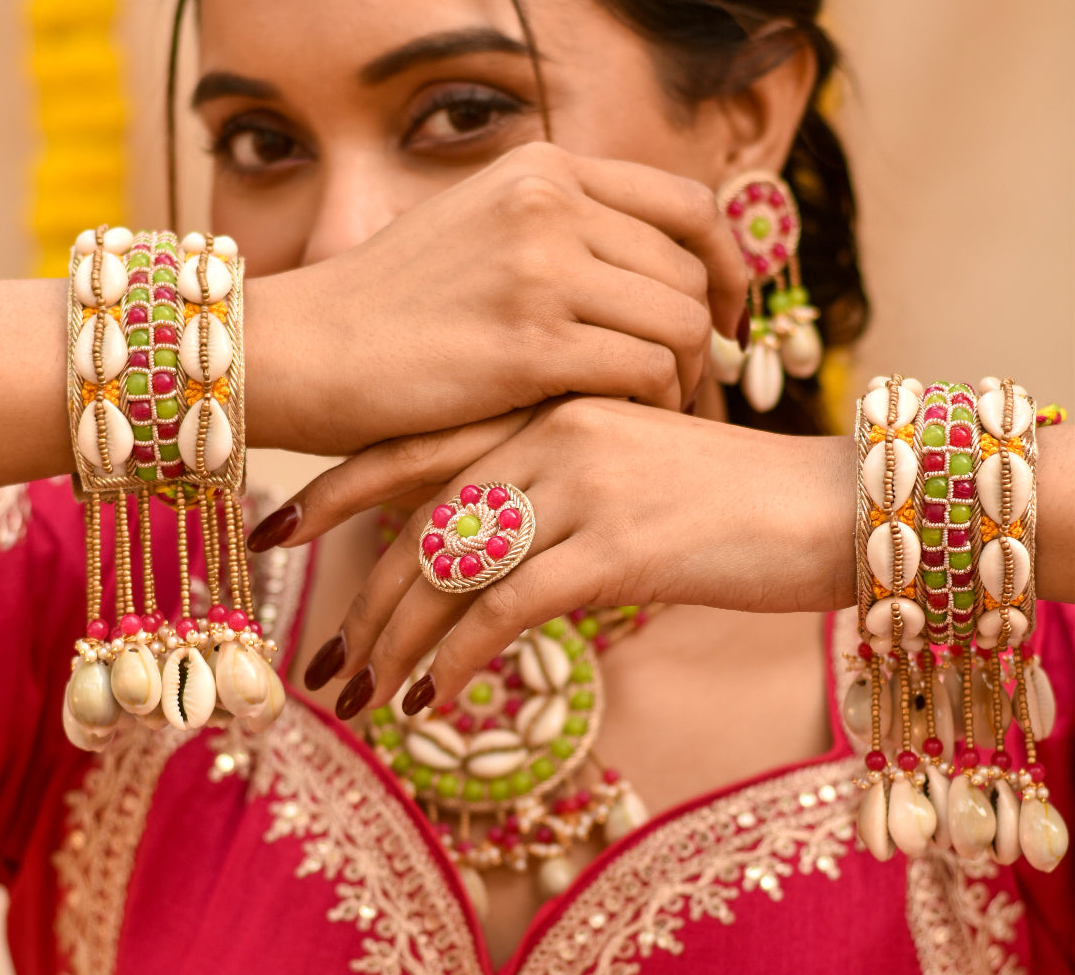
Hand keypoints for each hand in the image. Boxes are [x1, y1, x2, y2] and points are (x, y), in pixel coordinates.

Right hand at [249, 142, 747, 453]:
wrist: (299, 347)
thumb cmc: (385, 306)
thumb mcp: (475, 230)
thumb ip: (558, 231)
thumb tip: (651, 270)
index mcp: (541, 169)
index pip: (688, 205)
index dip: (725, 265)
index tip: (724, 315)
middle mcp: (548, 201)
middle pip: (691, 269)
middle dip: (708, 334)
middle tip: (694, 382)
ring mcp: (539, 266)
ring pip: (681, 321)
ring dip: (684, 376)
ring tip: (657, 408)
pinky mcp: (529, 340)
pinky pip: (645, 370)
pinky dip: (652, 402)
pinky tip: (622, 421)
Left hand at [273, 398, 854, 715]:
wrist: (831, 505)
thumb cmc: (726, 495)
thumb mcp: (624, 466)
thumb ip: (545, 486)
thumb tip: (469, 546)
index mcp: (547, 404)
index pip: (416, 443)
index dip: (337, 487)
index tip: (276, 527)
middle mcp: (553, 431)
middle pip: (419, 516)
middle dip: (360, 596)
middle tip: (323, 660)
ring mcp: (585, 483)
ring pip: (451, 565)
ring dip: (396, 641)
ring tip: (363, 695)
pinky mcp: (620, 544)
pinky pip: (508, 608)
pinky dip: (458, 660)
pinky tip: (435, 701)